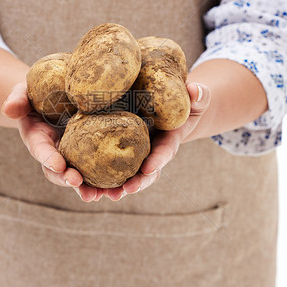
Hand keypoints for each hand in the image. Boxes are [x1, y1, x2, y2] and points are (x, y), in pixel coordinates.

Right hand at [2, 82, 104, 201]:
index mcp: (37, 138)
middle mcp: (54, 152)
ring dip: (87, 188)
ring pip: (78, 176)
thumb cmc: (36, 93)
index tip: (58, 164)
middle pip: (58, 171)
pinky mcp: (88, 154)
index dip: (48, 158)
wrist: (54, 96)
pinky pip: (97, 169)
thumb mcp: (23, 92)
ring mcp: (71, 155)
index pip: (40, 150)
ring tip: (97, 195)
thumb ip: (17, 99)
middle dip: (67, 178)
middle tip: (78, 182)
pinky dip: (105, 181)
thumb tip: (8, 109)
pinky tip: (119, 188)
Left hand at [105, 82, 210, 200]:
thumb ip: (199, 97)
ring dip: (117, 187)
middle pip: (145, 171)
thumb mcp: (194, 100)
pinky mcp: (121, 151)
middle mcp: (152, 152)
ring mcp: (136, 155)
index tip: (150, 168)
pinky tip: (87, 186)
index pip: (165, 152)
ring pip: (127, 174)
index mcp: (169, 141)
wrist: (168, 111)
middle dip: (137, 182)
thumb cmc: (183, 104)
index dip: (158, 160)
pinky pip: (110, 166)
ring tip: (106, 195)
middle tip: (126, 190)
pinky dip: (101, 178)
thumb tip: (196, 91)